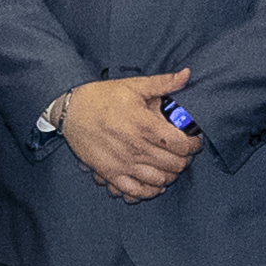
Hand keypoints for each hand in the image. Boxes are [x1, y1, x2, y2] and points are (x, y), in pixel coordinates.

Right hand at [55, 73, 201, 202]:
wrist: (71, 110)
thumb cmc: (102, 97)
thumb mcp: (134, 85)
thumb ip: (163, 83)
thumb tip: (187, 75)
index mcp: (144, 125)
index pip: (181, 144)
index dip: (193, 144)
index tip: (194, 141)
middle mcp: (136, 147)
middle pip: (174, 164)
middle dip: (184, 159)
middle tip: (184, 152)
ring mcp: (124, 163)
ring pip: (160, 179)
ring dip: (170, 174)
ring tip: (171, 165)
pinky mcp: (111, 173)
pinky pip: (137, 191)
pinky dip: (151, 191)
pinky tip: (156, 183)